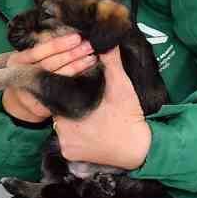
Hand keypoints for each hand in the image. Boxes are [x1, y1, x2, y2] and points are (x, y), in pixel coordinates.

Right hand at [1, 33, 93, 122]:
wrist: (22, 99)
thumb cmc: (31, 70)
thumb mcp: (31, 57)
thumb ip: (43, 45)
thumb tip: (68, 29)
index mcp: (17, 61)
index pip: (37, 52)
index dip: (57, 45)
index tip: (76, 37)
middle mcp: (21, 77)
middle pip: (48, 65)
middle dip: (70, 55)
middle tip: (89, 46)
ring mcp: (30, 93)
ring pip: (56, 78)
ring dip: (76, 67)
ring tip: (92, 58)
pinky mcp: (41, 106)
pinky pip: (61, 93)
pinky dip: (75, 83)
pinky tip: (89, 75)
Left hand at [55, 49, 151, 168]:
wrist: (137, 149)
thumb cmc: (129, 116)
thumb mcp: (121, 87)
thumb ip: (112, 64)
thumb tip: (108, 42)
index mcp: (68, 110)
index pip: (58, 96)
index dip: (67, 92)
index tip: (79, 91)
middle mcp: (61, 129)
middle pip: (58, 112)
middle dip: (69, 106)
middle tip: (86, 104)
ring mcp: (64, 144)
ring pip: (61, 127)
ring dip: (70, 122)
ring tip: (88, 117)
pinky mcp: (69, 155)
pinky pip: (66, 142)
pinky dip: (74, 137)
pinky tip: (87, 132)